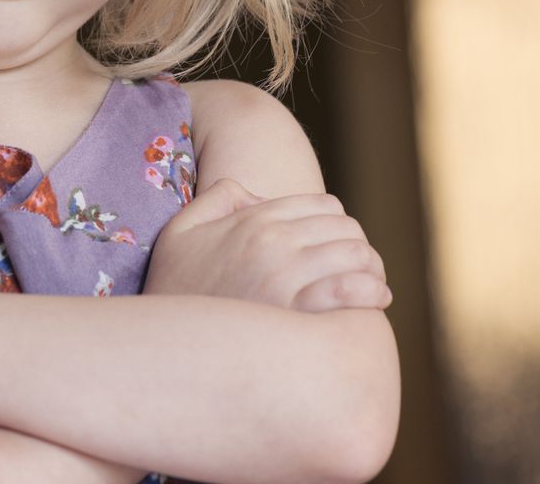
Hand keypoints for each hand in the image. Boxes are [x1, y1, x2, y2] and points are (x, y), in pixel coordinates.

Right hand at [142, 177, 391, 312]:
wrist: (165, 343)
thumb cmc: (174, 291)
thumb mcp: (180, 231)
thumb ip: (216, 198)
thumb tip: (256, 195)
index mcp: (254, 219)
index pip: (325, 206)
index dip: (339, 224)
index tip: (339, 244)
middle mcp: (273, 242)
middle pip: (347, 229)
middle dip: (359, 246)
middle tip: (362, 268)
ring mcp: (285, 277)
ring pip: (357, 255)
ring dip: (372, 269)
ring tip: (373, 286)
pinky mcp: (295, 313)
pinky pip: (351, 290)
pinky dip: (371, 292)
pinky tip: (374, 301)